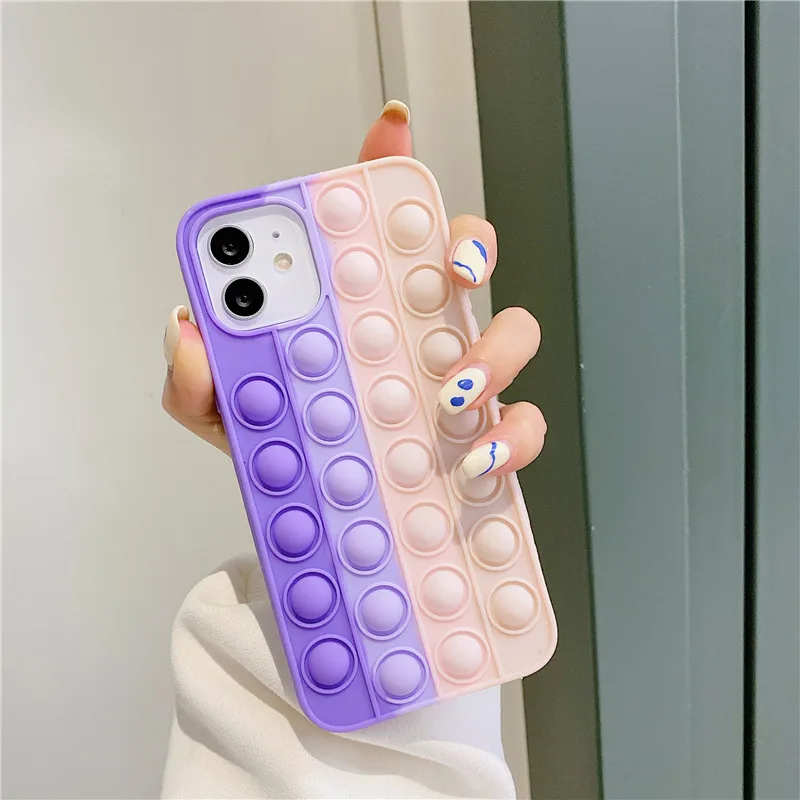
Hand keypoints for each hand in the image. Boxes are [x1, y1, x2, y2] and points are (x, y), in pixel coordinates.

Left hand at [162, 101, 545, 476]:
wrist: (318, 524)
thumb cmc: (283, 453)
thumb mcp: (229, 416)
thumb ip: (197, 380)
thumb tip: (190, 332)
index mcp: (357, 310)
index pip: (377, 226)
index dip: (388, 168)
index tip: (392, 130)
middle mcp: (415, 332)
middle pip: (466, 256)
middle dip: (471, 247)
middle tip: (450, 271)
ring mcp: (457, 381)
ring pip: (511, 332)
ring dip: (496, 352)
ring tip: (455, 393)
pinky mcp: (483, 438)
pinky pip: (522, 425)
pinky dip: (511, 440)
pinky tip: (477, 461)